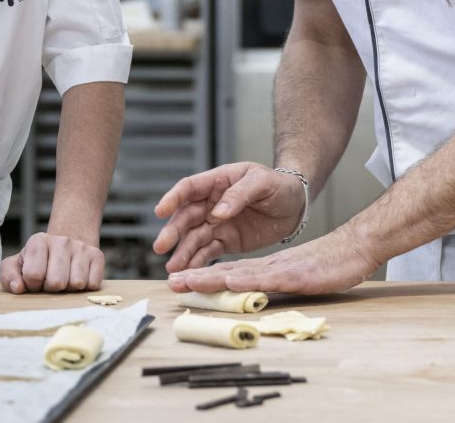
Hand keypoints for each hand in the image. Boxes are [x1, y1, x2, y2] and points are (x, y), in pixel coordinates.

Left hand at [0, 232, 104, 293]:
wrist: (64, 247)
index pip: (34, 275)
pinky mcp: (97, 255)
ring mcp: (81, 247)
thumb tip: (18, 288)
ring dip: (69, 289)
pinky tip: (78, 278)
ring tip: (64, 280)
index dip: (33, 285)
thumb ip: (9, 276)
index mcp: (38, 241)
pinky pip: (93, 283)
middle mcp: (62, 240)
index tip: (36, 280)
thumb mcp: (17, 265)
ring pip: (77, 283)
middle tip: (51, 282)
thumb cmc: (37, 262)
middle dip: (52, 288)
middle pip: (57, 282)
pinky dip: (85, 288)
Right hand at [152, 162, 304, 271]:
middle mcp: (212, 202)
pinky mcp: (226, 240)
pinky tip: (188, 274)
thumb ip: (239, 194)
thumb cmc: (279, 185)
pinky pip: (208, 252)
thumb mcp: (262, 183)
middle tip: (161, 246)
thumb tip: (217, 212)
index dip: (173, 198)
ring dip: (182, 252)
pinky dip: (197, 263)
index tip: (160, 211)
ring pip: (194, 237)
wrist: (295, 205)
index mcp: (219, 181)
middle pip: (187, 216)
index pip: (189, 187)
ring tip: (172, 270)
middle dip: (173, 231)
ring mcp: (218, 223)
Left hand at [167, 226, 377, 296]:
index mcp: (266, 267)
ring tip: (188, 280)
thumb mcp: (293, 276)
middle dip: (199, 277)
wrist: (353, 249)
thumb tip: (250, 292)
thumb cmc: (326, 265)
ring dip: (214, 277)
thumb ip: (272, 282)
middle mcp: (269, 265)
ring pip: (242, 273)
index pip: (229, 272)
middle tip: (172, 282)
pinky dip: (249, 278)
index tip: (181, 282)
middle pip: (228, 271)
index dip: (204, 277)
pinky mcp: (297, 274)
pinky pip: (269, 277)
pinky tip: (233, 278)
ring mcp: (282, 268)